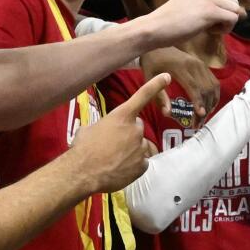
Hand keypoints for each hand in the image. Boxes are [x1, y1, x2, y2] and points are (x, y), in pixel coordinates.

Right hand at [65, 73, 168, 194]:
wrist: (83, 173)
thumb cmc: (83, 148)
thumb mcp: (89, 129)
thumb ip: (102, 126)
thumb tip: (101, 132)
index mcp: (122, 116)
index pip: (142, 96)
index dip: (156, 85)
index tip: (167, 76)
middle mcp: (135, 129)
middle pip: (137, 127)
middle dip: (128, 133)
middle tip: (113, 143)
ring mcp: (141, 148)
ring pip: (140, 145)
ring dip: (131, 149)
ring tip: (115, 158)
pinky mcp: (142, 165)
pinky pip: (142, 162)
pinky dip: (133, 165)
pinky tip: (120, 168)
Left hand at [140, 46, 219, 123]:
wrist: (157, 41)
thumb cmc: (151, 61)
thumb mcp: (149, 78)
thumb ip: (158, 96)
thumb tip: (168, 113)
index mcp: (180, 68)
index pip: (194, 88)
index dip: (198, 102)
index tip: (200, 115)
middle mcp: (194, 65)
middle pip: (206, 89)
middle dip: (205, 108)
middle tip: (198, 124)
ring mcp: (200, 64)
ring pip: (213, 86)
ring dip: (211, 103)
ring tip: (203, 117)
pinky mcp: (203, 65)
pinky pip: (214, 81)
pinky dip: (213, 95)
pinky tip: (208, 105)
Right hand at [145, 0, 249, 43]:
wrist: (156, 26)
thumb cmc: (172, 18)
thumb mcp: (190, 1)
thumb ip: (209, 0)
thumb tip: (232, 9)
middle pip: (234, 1)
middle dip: (227, 16)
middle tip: (211, 24)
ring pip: (235, 11)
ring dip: (226, 24)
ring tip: (209, 28)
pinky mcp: (211, 11)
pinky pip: (232, 19)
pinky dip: (226, 29)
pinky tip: (212, 31)